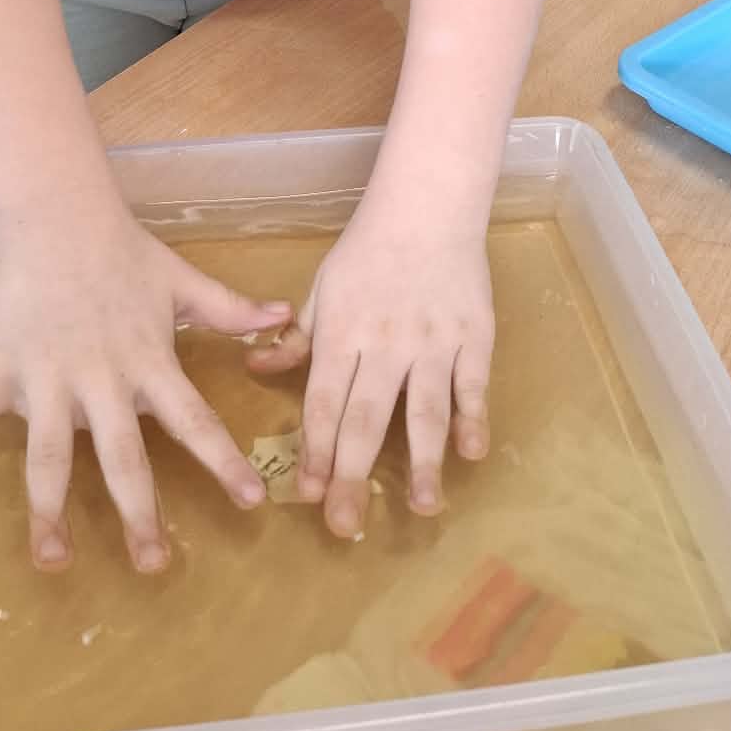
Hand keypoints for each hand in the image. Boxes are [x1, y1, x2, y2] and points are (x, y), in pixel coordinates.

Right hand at [0, 206, 291, 572]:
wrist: (55, 217)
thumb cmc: (123, 251)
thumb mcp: (183, 281)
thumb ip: (231, 309)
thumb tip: (285, 317)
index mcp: (148, 362)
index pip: (195, 420)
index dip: (224, 462)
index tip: (252, 503)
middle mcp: (99, 381)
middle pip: (122, 458)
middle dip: (139, 514)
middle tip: (155, 566)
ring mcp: (46, 380)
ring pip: (48, 457)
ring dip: (48, 512)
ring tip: (53, 562)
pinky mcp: (1, 371)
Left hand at [249, 193, 492, 539]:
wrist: (427, 205)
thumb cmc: (367, 249)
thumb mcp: (322, 288)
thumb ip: (296, 338)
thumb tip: (255, 369)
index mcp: (343, 332)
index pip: (324, 402)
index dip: (315, 450)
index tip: (309, 494)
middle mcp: (386, 344)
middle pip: (367, 418)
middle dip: (353, 475)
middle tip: (346, 526)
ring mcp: (434, 341)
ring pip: (426, 410)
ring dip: (423, 461)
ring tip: (422, 506)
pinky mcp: (475, 335)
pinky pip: (473, 384)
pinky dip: (474, 418)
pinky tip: (472, 453)